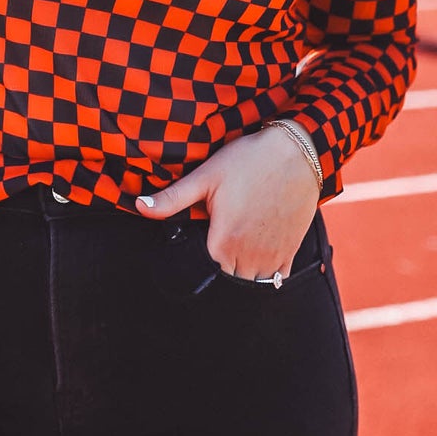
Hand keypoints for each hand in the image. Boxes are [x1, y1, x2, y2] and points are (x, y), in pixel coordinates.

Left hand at [135, 127, 319, 280]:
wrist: (298, 151)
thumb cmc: (249, 160)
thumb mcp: (206, 175)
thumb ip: (172, 198)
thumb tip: (138, 206)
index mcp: (225, 241)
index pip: (203, 273)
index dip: (196, 263)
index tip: (197, 246)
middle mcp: (250, 256)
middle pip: (227, 281)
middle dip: (218, 270)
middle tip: (216, 246)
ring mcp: (273, 256)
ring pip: (251, 284)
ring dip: (241, 275)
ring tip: (234, 253)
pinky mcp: (290, 251)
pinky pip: (276, 279)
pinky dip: (265, 275)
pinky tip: (257, 258)